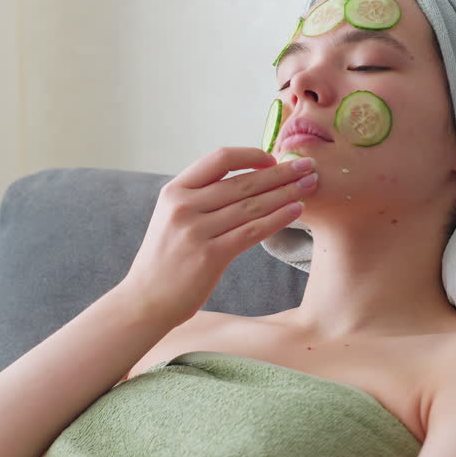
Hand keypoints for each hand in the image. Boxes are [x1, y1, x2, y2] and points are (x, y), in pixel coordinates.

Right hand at [119, 146, 317, 323]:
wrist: (145, 300)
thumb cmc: (165, 261)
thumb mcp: (172, 218)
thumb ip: (200, 198)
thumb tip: (244, 180)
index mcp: (174, 191)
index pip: (219, 159)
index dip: (250, 155)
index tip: (273, 158)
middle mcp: (183, 206)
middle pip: (242, 182)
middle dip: (280, 173)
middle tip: (308, 166)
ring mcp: (195, 231)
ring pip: (251, 205)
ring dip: (286, 193)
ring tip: (310, 186)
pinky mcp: (209, 256)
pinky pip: (251, 232)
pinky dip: (277, 219)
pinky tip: (296, 211)